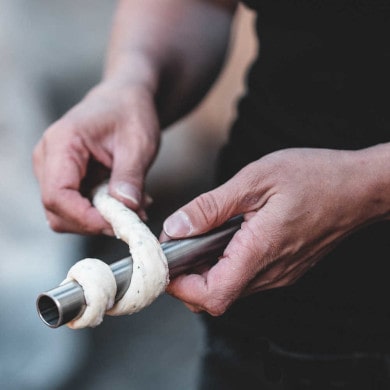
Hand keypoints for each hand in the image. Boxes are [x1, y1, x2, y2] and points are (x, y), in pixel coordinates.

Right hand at [33, 81, 159, 233]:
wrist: (124, 100)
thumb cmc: (130, 113)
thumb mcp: (139, 143)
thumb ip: (130, 176)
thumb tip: (127, 209)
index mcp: (62, 143)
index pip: (57, 195)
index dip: (85, 218)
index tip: (117, 224)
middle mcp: (48, 158)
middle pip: (57, 210)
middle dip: (94, 223)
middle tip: (131, 218)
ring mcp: (53, 170)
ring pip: (66, 214)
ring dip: (100, 219)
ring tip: (133, 206)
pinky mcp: (65, 179)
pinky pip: (76, 207)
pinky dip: (101, 213)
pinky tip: (125, 201)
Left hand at [163, 148, 379, 314]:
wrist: (359, 187)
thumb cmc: (314, 177)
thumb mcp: (256, 179)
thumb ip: (212, 207)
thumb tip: (177, 227)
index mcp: (260, 251)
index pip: (212, 296)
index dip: (181, 287)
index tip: (167, 263)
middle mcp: (271, 272)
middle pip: (216, 296)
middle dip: (188, 277)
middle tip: (179, 244)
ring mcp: (280, 274)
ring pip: (230, 288)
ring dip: (206, 270)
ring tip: (201, 236)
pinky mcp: (285, 268)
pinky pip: (247, 277)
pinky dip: (226, 265)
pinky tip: (226, 237)